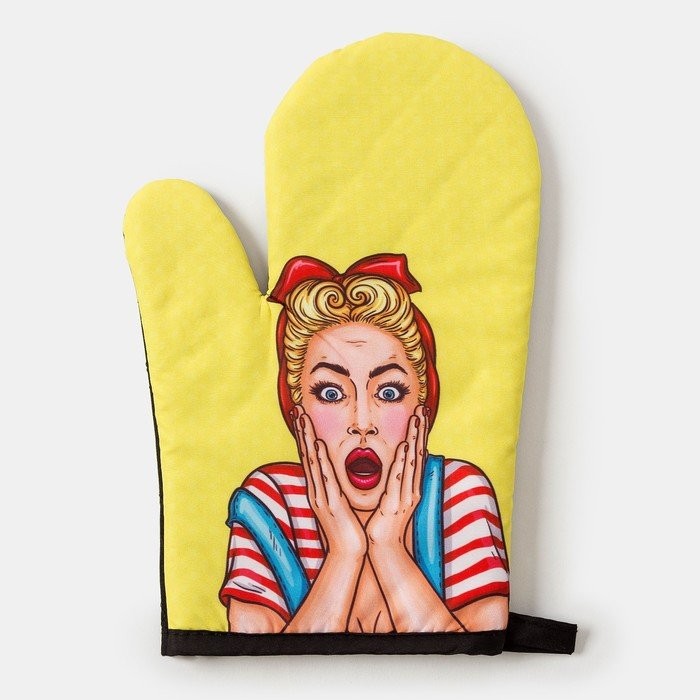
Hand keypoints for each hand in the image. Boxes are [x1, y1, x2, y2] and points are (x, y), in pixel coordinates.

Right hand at [292, 405, 366, 560]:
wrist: (347, 553)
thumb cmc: (346, 528)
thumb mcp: (338, 502)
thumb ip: (334, 486)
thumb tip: (333, 473)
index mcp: (319, 488)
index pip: (310, 457)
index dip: (305, 436)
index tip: (302, 417)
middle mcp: (316, 489)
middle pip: (306, 455)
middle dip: (302, 432)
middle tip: (297, 409)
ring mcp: (321, 495)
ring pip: (312, 462)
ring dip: (307, 439)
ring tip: (303, 420)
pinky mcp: (331, 503)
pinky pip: (325, 478)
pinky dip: (319, 462)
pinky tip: (316, 446)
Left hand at [365, 405, 427, 549]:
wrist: (384, 548)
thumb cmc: (385, 523)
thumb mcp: (392, 497)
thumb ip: (395, 481)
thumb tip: (395, 465)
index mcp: (410, 486)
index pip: (416, 454)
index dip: (419, 434)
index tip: (420, 415)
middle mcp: (412, 488)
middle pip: (418, 453)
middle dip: (420, 430)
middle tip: (422, 408)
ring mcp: (405, 495)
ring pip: (412, 460)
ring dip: (415, 438)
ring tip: (417, 419)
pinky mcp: (395, 503)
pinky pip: (399, 477)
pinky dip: (403, 461)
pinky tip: (405, 446)